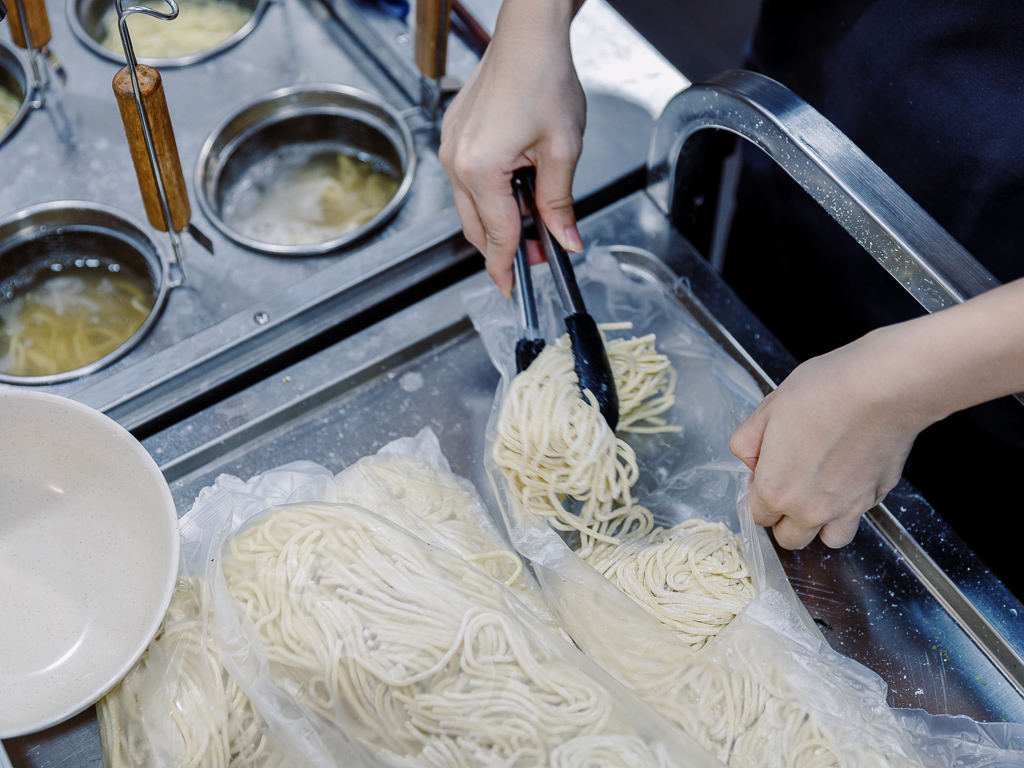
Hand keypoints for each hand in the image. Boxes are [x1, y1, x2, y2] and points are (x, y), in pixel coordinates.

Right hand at [439, 0, 585, 295]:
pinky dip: (489, 195)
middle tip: (539, 253)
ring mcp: (450, 148)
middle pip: (476, 228)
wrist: (528, 36)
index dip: (507, 267)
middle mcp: (456, 161)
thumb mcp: (563, 150)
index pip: (496, 235)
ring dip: (498, 220)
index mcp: (479, 169)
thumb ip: (560, 203)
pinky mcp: (453, 137)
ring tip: (534, 215)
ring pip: (470, 207)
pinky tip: (517, 187)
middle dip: (505, 248)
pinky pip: (467, 182)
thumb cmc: (544, 79)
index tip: (512, 291)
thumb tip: (565, 240)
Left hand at [728, 332, 928, 548]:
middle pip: (789, 537)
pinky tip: (849, 476)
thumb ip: (747, 441)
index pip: (757, 516)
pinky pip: (859, 516)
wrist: (880, 389)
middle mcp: (809, 509)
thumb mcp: (767, 409)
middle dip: (784, 518)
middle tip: (790, 486)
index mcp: (775, 490)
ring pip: (828, 539)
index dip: (758, 495)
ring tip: (820, 494)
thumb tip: (749, 459)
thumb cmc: (823, 394)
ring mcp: (846, 509)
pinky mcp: (875, 498)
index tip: (766, 476)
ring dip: (820, 525)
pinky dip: (852, 506)